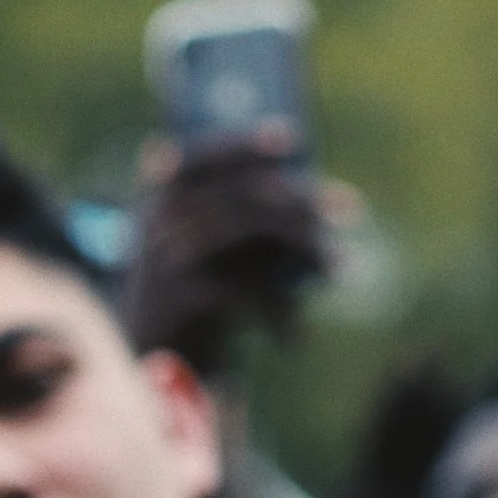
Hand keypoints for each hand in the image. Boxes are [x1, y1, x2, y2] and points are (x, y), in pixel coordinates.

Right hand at [124, 128, 335, 367]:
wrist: (146, 360)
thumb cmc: (191, 296)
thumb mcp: (211, 250)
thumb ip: (251, 221)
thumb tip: (329, 203)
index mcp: (161, 196)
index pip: (202, 157)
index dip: (244, 145)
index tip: (290, 138)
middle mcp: (158, 218)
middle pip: (244, 192)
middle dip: (303, 201)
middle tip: (350, 208)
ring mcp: (167, 255)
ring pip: (253, 232)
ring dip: (306, 248)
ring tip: (339, 269)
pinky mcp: (181, 295)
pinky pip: (247, 290)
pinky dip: (280, 312)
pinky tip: (296, 337)